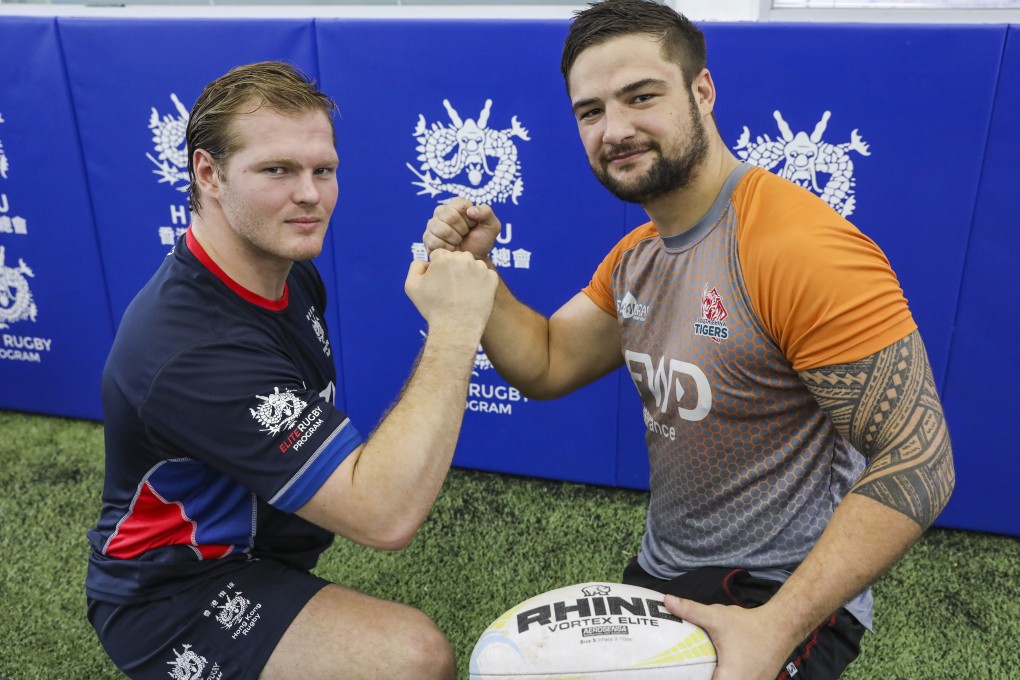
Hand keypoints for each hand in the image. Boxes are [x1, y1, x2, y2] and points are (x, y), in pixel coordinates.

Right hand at [405, 249, 497, 339]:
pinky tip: (472, 295)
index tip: (438, 284)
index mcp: (444, 258)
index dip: (436, 269)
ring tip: (461, 293)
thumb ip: (416, 266)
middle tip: (450, 289)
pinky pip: (485, 275)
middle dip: (453, 269)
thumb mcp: (412, 286)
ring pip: (471, 265)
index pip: (439, 255)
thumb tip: (426, 261)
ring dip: (467, 274)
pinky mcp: (492, 279)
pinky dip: (480, 283)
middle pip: (457, 257)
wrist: (456, 328)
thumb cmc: (433, 309)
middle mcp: (464, 259)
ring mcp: (480, 269)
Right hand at [423, 198, 501, 260]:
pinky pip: (433, 240)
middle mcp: (443, 211)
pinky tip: (451, 249)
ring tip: (458, 242)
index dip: (469, 219)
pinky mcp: (427, 237)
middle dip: (462, 230)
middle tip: (465, 235)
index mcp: (458, 204)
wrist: (473, 260)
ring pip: (440, 227)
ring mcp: (433, 224)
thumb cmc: (481, 241)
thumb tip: (470, 211)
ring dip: (454, 239)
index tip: (473, 225)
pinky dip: (446, 247)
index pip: (460, 205)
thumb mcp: (492, 226)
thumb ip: (486, 213)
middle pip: (449, 215)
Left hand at [665, 596, 795, 679]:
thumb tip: (667, 600)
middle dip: (700, 676)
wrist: (781, 627)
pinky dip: (726, 677)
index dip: (692, 679)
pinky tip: (713, 670)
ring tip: (696, 670)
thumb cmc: (749, 625)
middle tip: (688, 670)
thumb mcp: (718, 618)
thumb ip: (691, 611)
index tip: (682, 673)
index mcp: (731, 678)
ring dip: (713, 677)